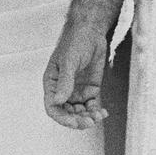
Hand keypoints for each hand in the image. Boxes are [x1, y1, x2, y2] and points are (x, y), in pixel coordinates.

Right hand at [43, 0, 123, 128]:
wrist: (92, 32)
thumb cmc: (75, 42)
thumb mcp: (69, 61)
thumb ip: (65, 81)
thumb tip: (58, 101)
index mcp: (52, 83)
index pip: (52, 107)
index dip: (62, 118)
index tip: (74, 122)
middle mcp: (63, 90)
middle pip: (67, 113)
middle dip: (77, 120)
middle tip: (89, 122)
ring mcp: (77, 91)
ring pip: (80, 113)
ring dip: (88, 118)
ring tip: (98, 116)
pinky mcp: (90, 90)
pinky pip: (91, 106)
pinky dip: (97, 112)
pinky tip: (103, 113)